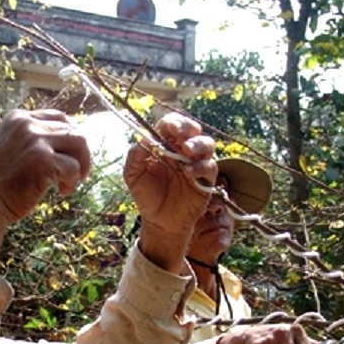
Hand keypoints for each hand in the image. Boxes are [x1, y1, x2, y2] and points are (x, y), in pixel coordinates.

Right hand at [0, 110, 90, 265]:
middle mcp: (27, 124)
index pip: (59, 117)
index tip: (71, 155)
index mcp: (18, 118)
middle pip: (73, 129)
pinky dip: (73, 182)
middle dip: (80, 153)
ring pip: (79, 143)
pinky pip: (74, 167)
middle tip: (76, 173)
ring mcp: (35, 140)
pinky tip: (62, 192)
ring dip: (81, 165)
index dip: (70, 136)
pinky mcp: (43, 160)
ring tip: (70, 182)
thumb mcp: (9, 148)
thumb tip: (67, 140)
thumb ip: (30, 140)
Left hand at [124, 113, 216, 270]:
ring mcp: (197, 164)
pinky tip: (188, 172)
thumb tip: (143, 138)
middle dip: (186, 127)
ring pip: (207, 144)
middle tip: (177, 133)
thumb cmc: (147, 196)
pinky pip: (210, 167)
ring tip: (186, 151)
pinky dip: (201, 166)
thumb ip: (134, 156)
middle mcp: (183, 151)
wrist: (159, 221)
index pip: (172, 125)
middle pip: (192, 129)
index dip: (171, 122)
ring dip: (197, 144)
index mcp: (166, 145)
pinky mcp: (207, 180)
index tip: (166, 126)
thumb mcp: (133, 176)